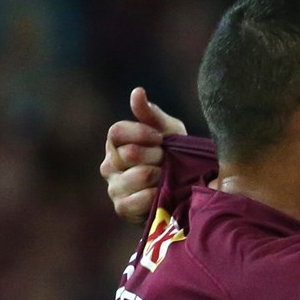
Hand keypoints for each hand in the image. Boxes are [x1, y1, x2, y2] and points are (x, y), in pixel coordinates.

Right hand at [101, 88, 186, 223]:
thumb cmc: (175, 155)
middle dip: (156, 156)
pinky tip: (162, 193)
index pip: (116, 132)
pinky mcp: (122, 208)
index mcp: (116, 143)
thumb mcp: (168, 131)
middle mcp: (109, 165)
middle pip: (129, 154)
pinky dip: (152, 197)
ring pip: (134, 178)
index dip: (141, 133)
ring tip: (167, 176)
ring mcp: (114, 188)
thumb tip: (137, 91)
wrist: (189, 187)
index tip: (161, 138)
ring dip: (158, 176)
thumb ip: (151, 113)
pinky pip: (133, 202)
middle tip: (167, 160)